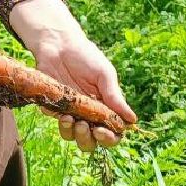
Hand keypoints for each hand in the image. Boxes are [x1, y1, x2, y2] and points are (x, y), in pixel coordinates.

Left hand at [7, 0, 136, 151]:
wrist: (58, 43)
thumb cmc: (85, 56)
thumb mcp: (103, 74)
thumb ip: (114, 97)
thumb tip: (132, 120)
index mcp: (105, 107)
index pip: (111, 132)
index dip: (109, 138)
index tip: (102, 131)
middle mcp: (89, 114)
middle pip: (91, 141)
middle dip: (88, 139)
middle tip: (84, 127)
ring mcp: (70, 111)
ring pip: (71, 136)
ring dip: (71, 133)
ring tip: (70, 118)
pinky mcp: (52, 106)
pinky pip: (54, 120)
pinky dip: (57, 118)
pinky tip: (59, 109)